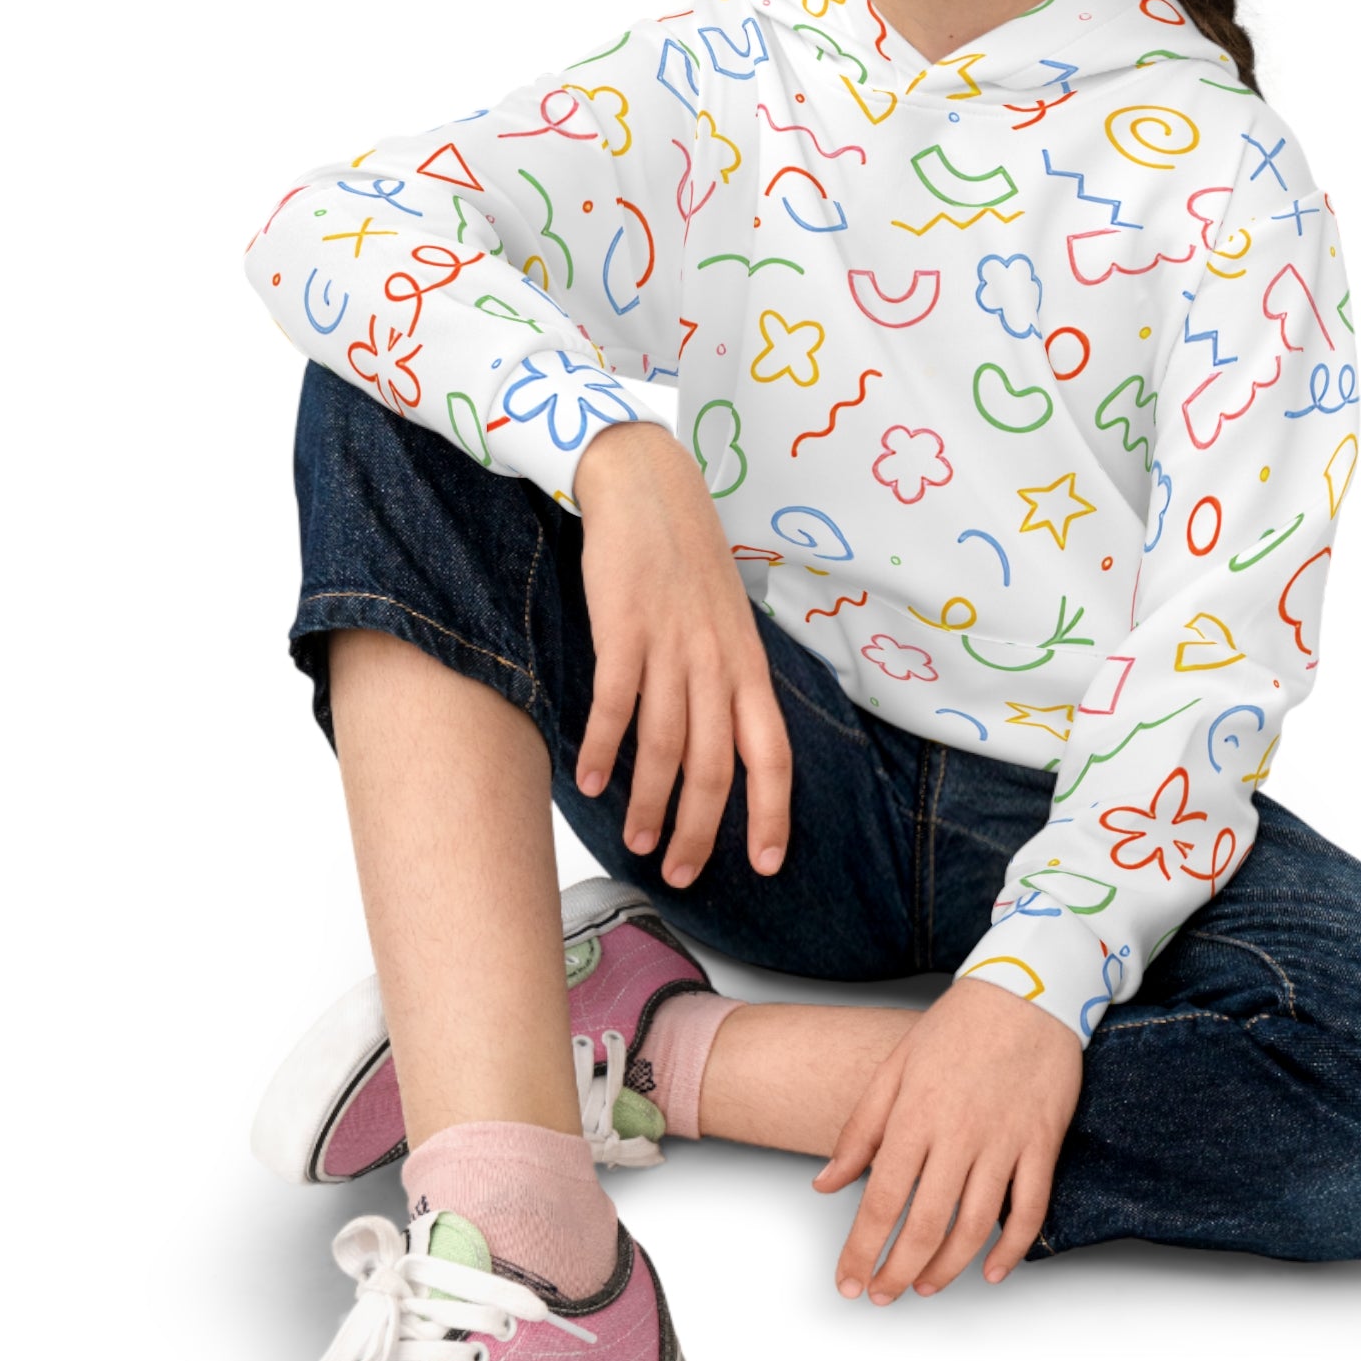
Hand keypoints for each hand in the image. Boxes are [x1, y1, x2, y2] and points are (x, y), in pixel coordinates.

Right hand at [570, 420, 791, 886]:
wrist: (649, 486)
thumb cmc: (687, 558)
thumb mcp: (726, 620)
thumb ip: (727, 678)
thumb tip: (723, 742)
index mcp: (748, 664)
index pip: (773, 753)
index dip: (772, 813)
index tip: (766, 864)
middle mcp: (717, 661)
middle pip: (715, 766)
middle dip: (701, 830)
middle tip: (681, 874)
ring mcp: (672, 645)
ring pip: (666, 746)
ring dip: (649, 803)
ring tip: (638, 843)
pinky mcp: (625, 628)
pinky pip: (615, 704)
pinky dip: (601, 748)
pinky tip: (586, 780)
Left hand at [813, 976, 1082, 1300]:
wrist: (1028, 989)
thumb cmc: (958, 1026)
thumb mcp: (895, 1066)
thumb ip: (860, 1129)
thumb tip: (826, 1183)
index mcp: (916, 1114)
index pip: (881, 1199)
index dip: (862, 1249)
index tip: (849, 1280)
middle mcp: (959, 1134)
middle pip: (925, 1224)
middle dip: (898, 1270)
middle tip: (883, 1293)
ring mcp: (1004, 1140)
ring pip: (975, 1227)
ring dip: (947, 1268)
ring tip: (926, 1286)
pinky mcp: (1041, 1142)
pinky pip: (1030, 1210)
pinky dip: (1012, 1249)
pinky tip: (992, 1269)